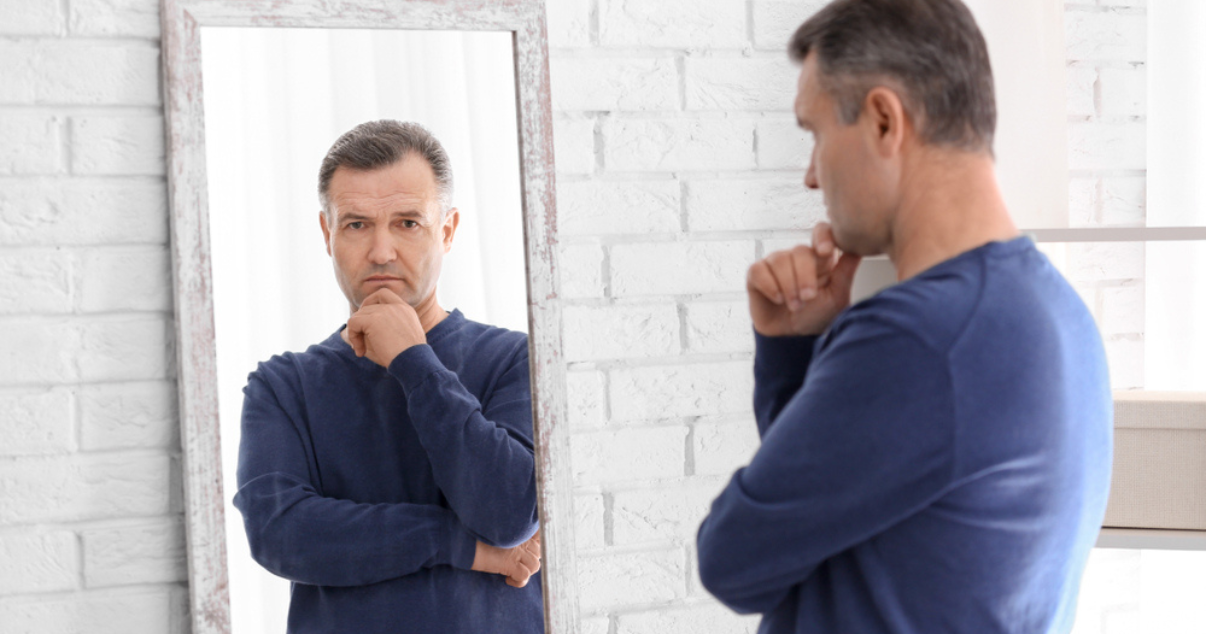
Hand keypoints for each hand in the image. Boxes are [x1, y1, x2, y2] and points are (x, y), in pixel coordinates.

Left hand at [343, 288, 425, 366]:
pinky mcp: (374, 319)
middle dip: (361, 324)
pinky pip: (353, 322)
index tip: (368, 323)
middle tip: (362, 342)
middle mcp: (397, 307)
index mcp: (406, 310)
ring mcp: (385, 311)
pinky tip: (361, 351)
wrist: (414, 363)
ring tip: (362, 350)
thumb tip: (351, 332)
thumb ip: (382, 331)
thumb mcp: (398, 341)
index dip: (371, 304)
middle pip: (368, 306)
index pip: (384, 294)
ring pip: (359, 315)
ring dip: (356, 333)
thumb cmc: (406, 359)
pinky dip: (353, 337)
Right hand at [471, 533, 541, 587]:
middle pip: (538, 553)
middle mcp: (520, 538)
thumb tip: (521, 551)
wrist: (461, 542)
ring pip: (535, 565)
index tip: (525, 555)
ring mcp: (516, 551)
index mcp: (518, 530)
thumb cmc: (476, 539)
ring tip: (511, 572)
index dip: (535, 547)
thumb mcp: (498, 536)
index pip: (539, 537)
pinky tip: (507, 579)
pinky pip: (524, 575)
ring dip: (525, 571)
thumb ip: (511, 538)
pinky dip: (518, 581)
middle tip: (514, 566)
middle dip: (529, 562)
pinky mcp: (508, 562)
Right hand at [747, 222, 861, 336]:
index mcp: (820, 258)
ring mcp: (775, 263)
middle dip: (805, 277)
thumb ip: (845, 273)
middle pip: (800, 250)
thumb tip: (858, 249)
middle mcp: (797, 256)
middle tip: (808, 298)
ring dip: (788, 286)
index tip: (825, 252)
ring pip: (780, 260)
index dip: (822, 237)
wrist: (792, 338)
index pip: (821, 232)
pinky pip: (758, 270)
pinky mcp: (756, 274)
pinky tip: (777, 299)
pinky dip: (769, 286)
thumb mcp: (836, 298)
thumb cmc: (816, 316)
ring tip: (795, 305)